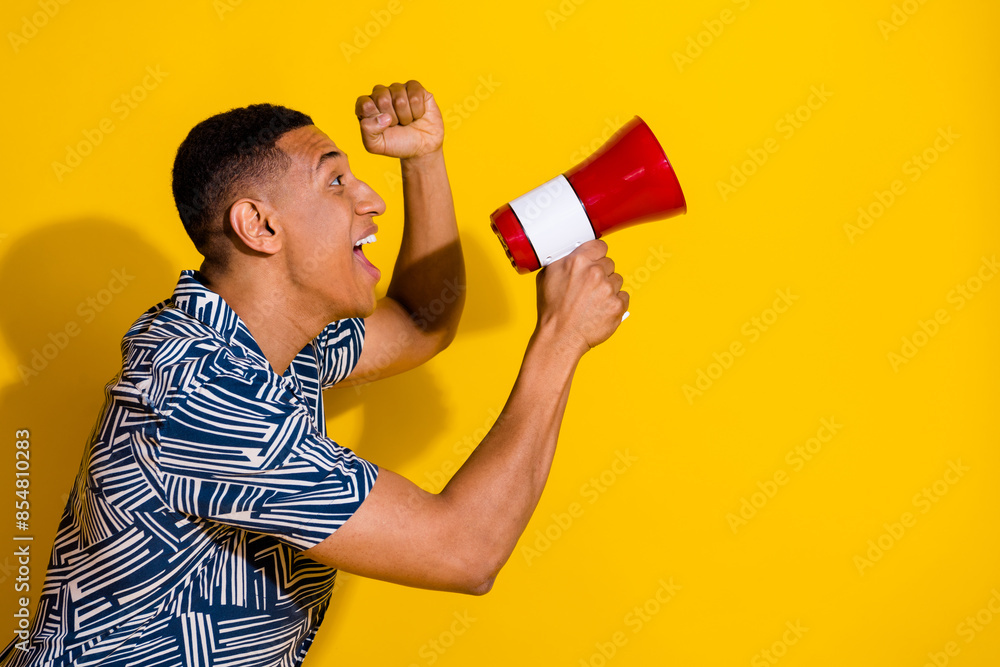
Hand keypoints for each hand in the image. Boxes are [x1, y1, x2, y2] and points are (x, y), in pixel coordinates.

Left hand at [355, 80, 443, 158]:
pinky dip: (418, 111)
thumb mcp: (375, 145)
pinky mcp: (414, 87)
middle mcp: (381, 94)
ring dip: (406, 116)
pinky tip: (417, 114)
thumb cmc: (398, 144)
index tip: (382, 127)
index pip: (364, 104)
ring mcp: (398, 89)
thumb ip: (368, 131)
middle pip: (382, 99)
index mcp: (367, 106)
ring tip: (407, 121)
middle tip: (396, 125)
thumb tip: (383, 117)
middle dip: (392, 118)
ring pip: (400, 99)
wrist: (423, 146)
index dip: (375, 118)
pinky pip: (415, 96)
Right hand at [534, 239, 628, 356]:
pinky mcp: (617, 305)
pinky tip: (601, 309)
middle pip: (609, 263)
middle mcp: (595, 272)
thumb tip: (572, 253)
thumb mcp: (547, 277)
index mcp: (578, 261)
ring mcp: (608, 289)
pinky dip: (615, 303)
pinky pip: (623, 297)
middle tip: (589, 288)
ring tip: (593, 301)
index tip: (595, 261)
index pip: (600, 246)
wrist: (560, 336)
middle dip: (601, 273)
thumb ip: (563, 260)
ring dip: (609, 288)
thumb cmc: (552, 310)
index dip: (597, 255)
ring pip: (617, 280)